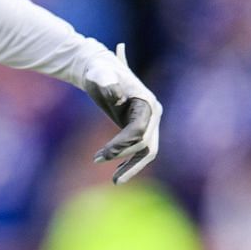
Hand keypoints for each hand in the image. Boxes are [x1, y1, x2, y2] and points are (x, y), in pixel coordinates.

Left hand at [81, 43, 161, 182]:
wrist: (99, 68)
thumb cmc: (98, 70)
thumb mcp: (99, 73)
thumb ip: (106, 80)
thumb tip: (114, 93)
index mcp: (147, 102)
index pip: (139, 131)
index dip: (121, 145)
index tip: (101, 155)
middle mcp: (153, 112)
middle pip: (146, 144)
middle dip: (124, 158)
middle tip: (97, 160)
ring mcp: (149, 121)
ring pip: (147, 151)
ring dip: (132, 167)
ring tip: (114, 181)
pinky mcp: (141, 127)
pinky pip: (141, 150)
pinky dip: (130, 162)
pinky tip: (116, 171)